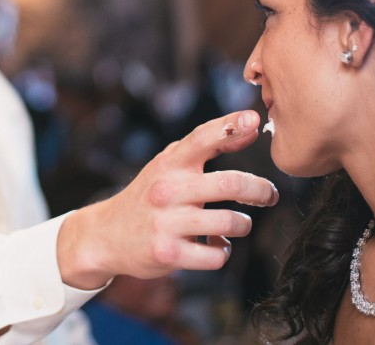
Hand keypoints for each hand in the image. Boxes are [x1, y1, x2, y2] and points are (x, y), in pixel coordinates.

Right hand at [56, 110, 277, 289]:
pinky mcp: (168, 253)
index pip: (201, 138)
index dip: (229, 126)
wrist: (106, 234)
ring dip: (242, 224)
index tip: (253, 119)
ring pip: (230, 222)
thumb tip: (252, 126)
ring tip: (236, 224)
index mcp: (168, 164)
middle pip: (230, 183)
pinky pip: (217, 255)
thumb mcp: (168, 166)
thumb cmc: (149, 196)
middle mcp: (166, 190)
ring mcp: (166, 222)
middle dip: (260, 190)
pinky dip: (222, 250)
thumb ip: (206, 147)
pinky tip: (213, 244)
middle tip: (268, 194)